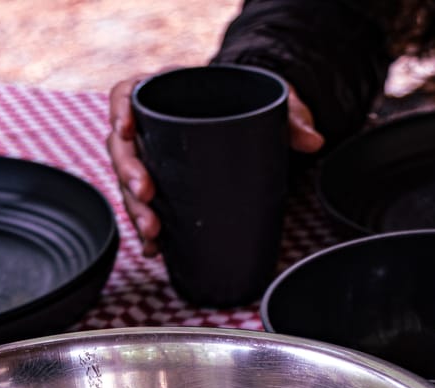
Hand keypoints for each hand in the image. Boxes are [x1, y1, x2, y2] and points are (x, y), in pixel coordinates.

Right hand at [108, 70, 324, 255]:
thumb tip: (314, 140)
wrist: (253, 119)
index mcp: (167, 93)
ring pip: (129, 183)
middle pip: (122, 148)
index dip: (119, 111)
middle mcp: (152, 125)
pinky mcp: (164, 185)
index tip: (125, 130)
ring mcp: (155, 157)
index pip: (125, 95)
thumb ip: (293, 115)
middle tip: (147, 196)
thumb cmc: (252, 103)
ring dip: (136, 209)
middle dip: (129, 175)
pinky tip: (156, 248)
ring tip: (153, 232)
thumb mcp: (274, 100)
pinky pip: (146, 208)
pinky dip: (149, 231)